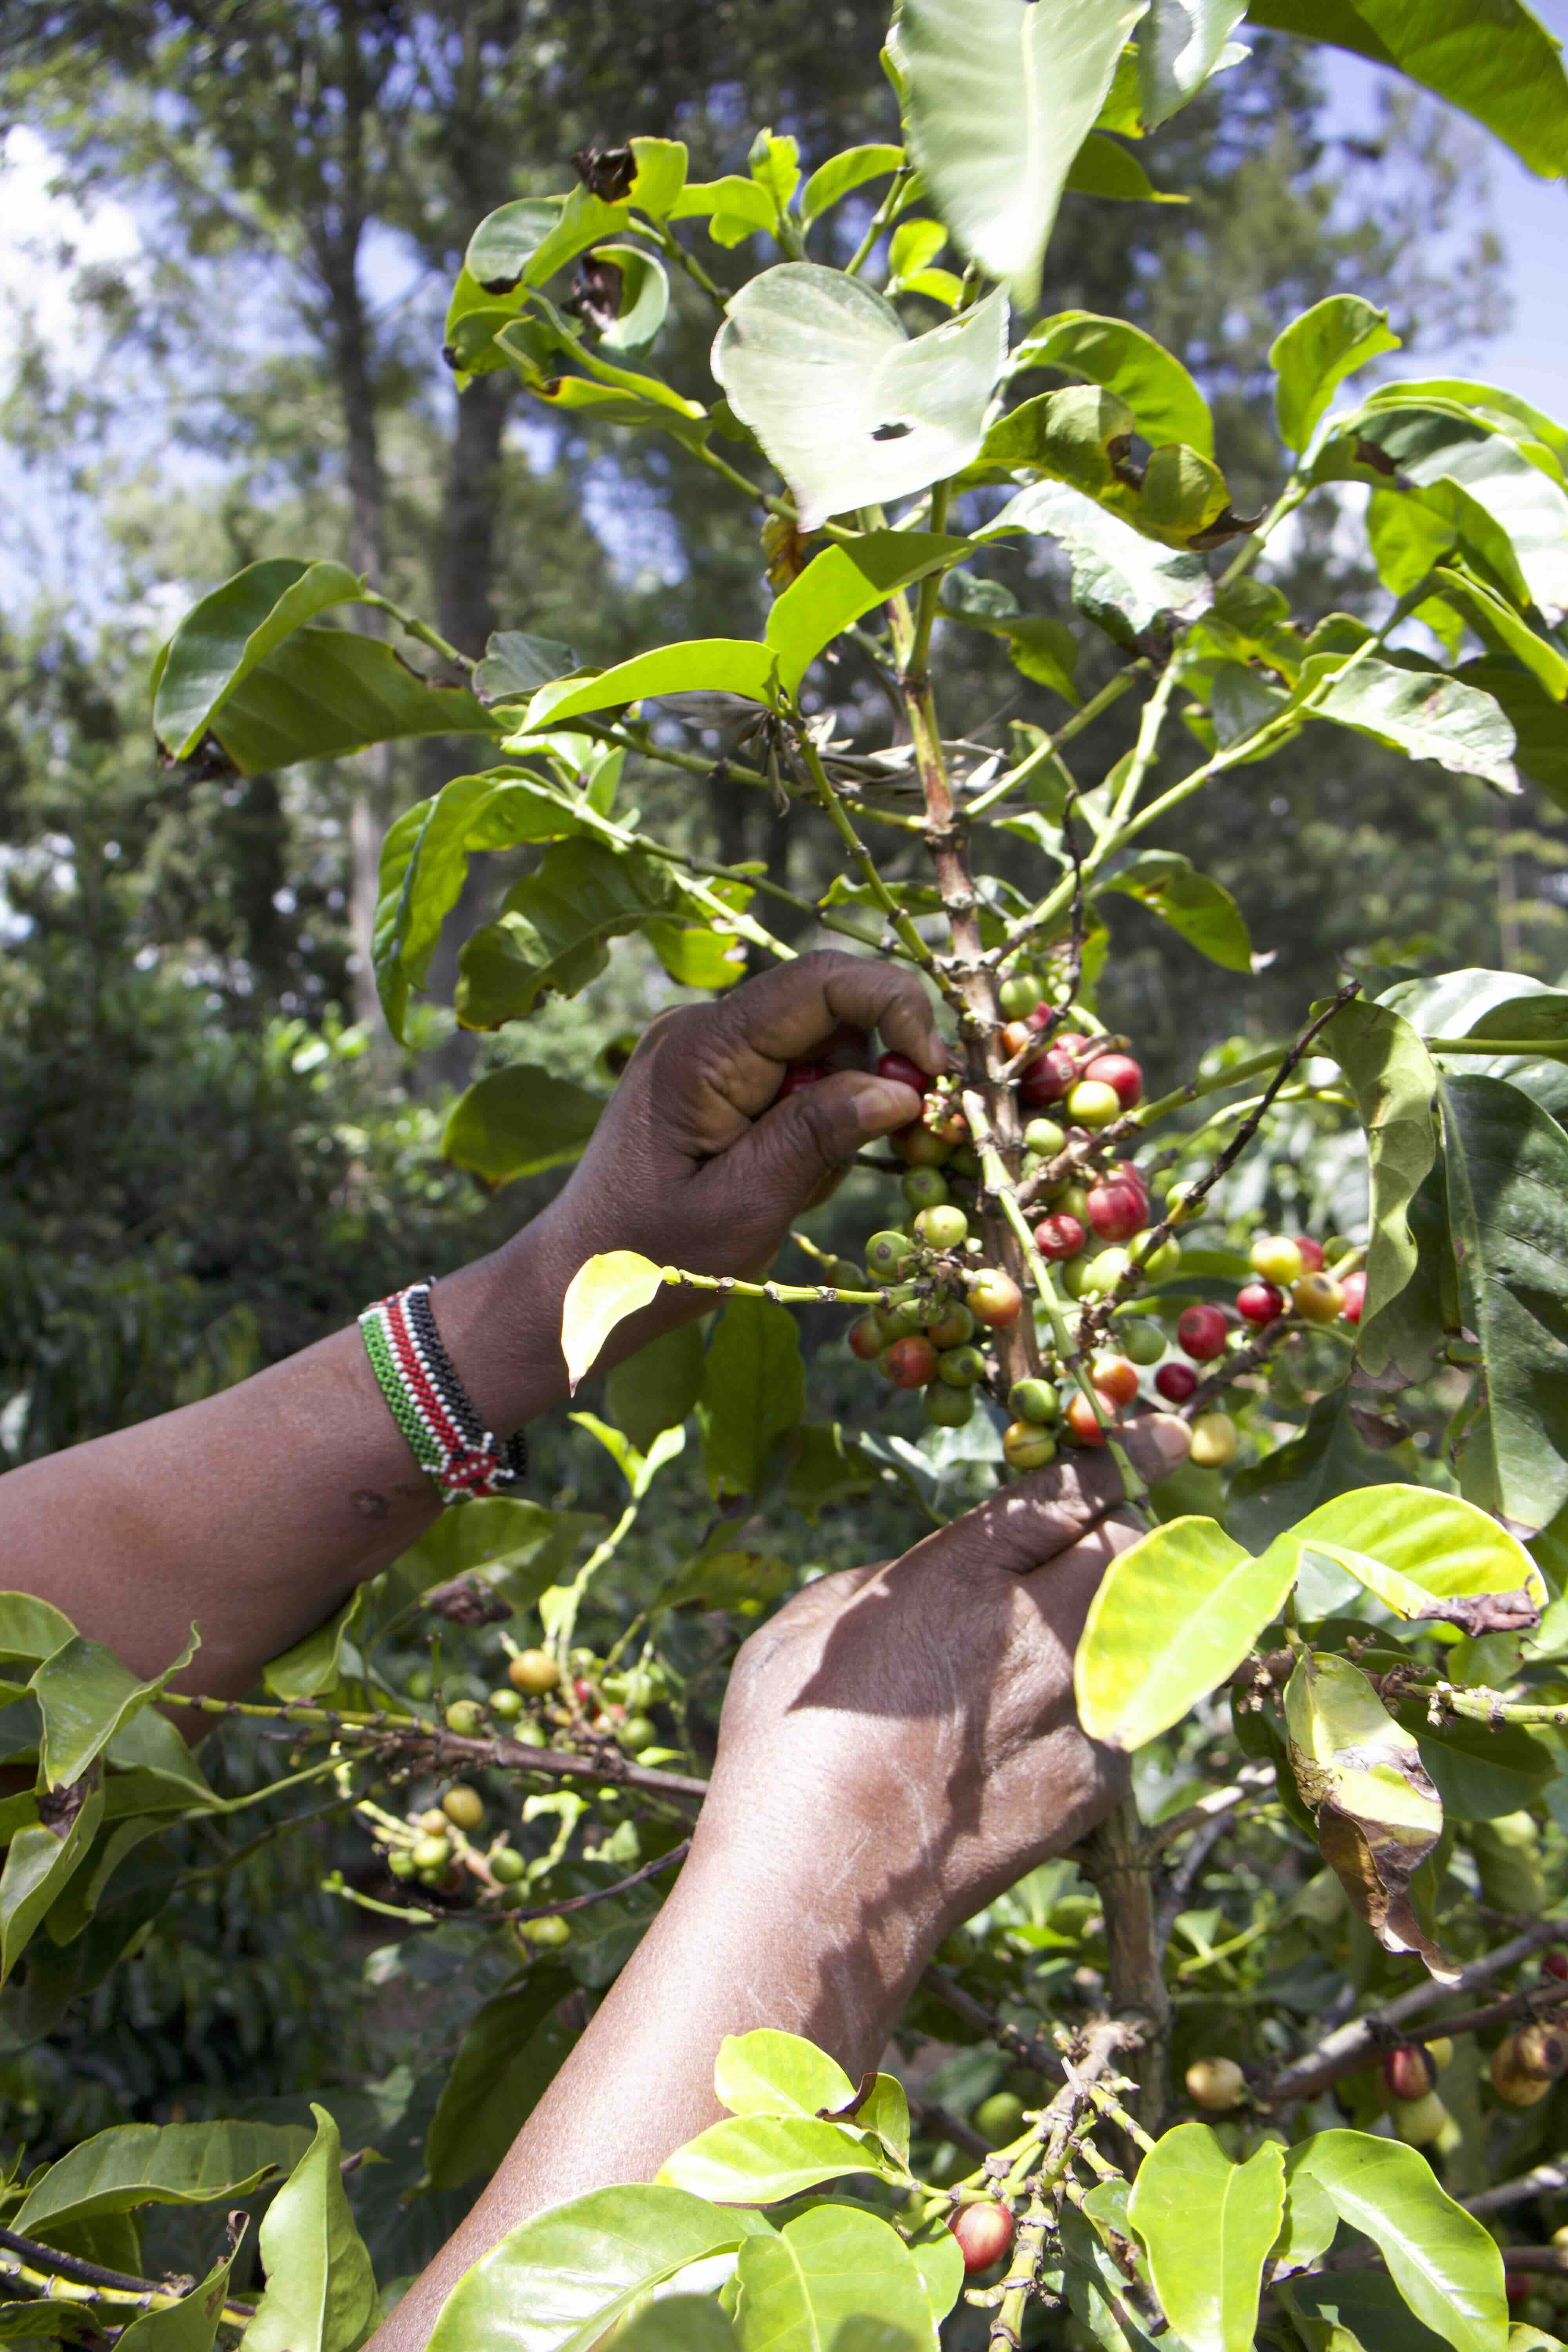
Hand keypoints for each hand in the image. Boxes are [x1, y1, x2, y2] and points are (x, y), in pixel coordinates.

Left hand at [529, 950, 945, 1364]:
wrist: (579, 1275)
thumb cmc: (652, 1254)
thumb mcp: (746, 1207)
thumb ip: (818, 1138)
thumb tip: (900, 1091)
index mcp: (702, 1047)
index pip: (822, 980)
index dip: (897, 1008)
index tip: (935, 1074)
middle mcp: (702, 1027)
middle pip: (830, 1010)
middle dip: (871, 1073)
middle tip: (870, 1153)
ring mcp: (705, 1047)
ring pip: (821, 1046)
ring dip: (839, 1109)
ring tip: (799, 1182)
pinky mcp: (713, 1074)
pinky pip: (793, 1074)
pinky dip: (811, 1120)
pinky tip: (781, 1175)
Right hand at [699, 1415, 1191, 1949]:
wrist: (823, 1887)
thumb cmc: (789, 1743)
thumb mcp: (820, 1620)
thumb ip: (901, 1577)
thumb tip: (947, 1575)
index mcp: (963, 1575)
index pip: (1074, 1490)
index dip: (1127, 1452)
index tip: (1169, 1434)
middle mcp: (1039, 1633)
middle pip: (1133, 1547)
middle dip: (1126, 1529)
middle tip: (1105, 1533)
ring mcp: (1080, 1710)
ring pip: (1146, 1625)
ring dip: (1124, 1611)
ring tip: (1077, 1625)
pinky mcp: (1100, 1780)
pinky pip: (1127, 1709)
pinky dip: (1103, 1697)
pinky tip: (1043, 1722)